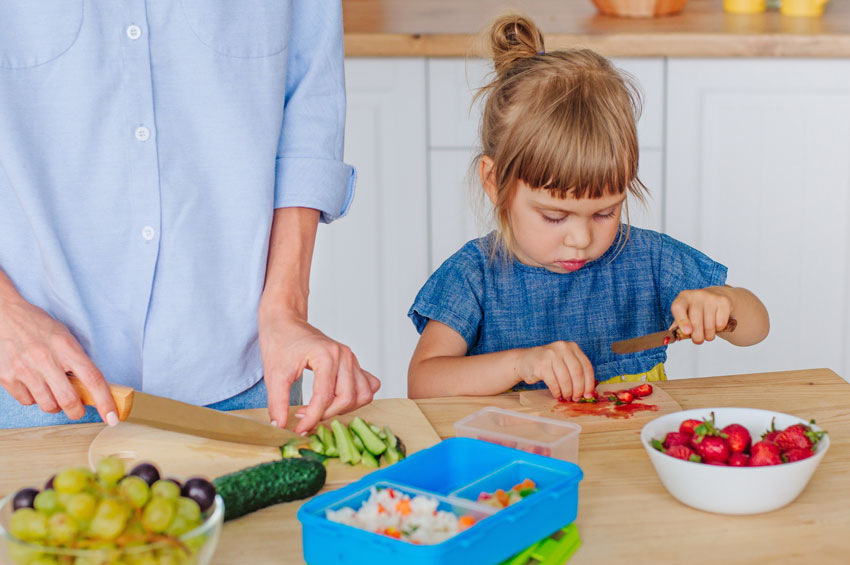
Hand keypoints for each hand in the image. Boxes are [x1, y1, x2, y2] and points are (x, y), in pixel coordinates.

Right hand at [0, 297, 117, 423]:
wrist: (3, 315)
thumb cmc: (38, 326)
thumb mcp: (65, 337)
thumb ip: (77, 361)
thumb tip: (93, 389)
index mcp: (66, 347)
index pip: (93, 379)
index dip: (105, 402)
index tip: (112, 418)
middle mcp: (45, 359)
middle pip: (69, 400)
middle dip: (77, 411)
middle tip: (77, 409)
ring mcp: (24, 369)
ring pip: (48, 405)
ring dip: (54, 404)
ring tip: (52, 389)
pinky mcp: (7, 378)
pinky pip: (27, 401)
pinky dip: (34, 399)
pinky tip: (33, 383)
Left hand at [259, 312, 379, 434]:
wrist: (285, 321)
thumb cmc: (280, 341)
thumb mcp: (273, 374)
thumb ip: (277, 402)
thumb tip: (279, 426)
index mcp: (326, 355)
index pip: (324, 397)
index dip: (311, 418)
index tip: (299, 430)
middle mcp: (343, 356)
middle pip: (347, 398)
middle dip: (327, 414)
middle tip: (307, 418)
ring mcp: (351, 358)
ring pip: (363, 394)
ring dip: (345, 408)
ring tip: (322, 409)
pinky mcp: (352, 363)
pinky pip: (368, 385)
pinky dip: (357, 397)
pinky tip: (337, 399)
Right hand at [515, 341, 594, 400]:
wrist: (525, 360)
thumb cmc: (548, 364)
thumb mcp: (564, 362)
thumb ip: (576, 372)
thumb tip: (588, 392)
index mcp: (572, 347)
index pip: (586, 366)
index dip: (589, 383)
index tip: (588, 394)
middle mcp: (563, 348)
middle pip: (577, 373)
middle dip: (578, 389)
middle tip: (576, 398)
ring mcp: (551, 355)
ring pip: (565, 379)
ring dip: (567, 392)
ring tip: (566, 397)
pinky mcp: (542, 364)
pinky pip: (554, 383)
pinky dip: (557, 392)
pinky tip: (557, 394)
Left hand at [670, 287, 733, 343]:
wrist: (716, 296)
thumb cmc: (697, 309)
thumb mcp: (685, 314)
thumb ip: (677, 325)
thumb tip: (670, 337)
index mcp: (683, 297)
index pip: (678, 307)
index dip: (681, 320)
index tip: (686, 332)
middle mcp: (696, 295)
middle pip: (695, 321)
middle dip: (697, 336)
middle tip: (698, 340)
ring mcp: (711, 297)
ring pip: (709, 325)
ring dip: (708, 335)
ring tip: (707, 333)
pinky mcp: (723, 301)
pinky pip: (720, 324)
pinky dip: (718, 329)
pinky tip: (716, 323)